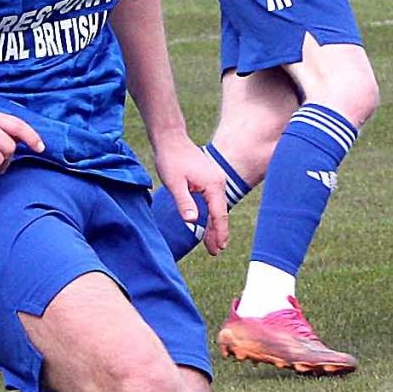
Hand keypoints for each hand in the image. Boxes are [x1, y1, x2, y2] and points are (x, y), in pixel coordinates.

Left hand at [153, 132, 229, 255]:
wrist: (171, 140)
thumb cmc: (171, 160)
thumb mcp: (174, 184)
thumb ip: (184, 202)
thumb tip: (193, 221)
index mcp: (213, 185)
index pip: (219, 214)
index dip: (219, 232)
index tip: (219, 248)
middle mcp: (219, 182)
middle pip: (221, 213)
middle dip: (218, 233)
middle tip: (215, 252)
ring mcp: (216, 180)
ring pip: (218, 208)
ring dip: (215, 225)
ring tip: (212, 244)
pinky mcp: (211, 179)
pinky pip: (214, 201)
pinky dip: (212, 214)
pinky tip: (208, 224)